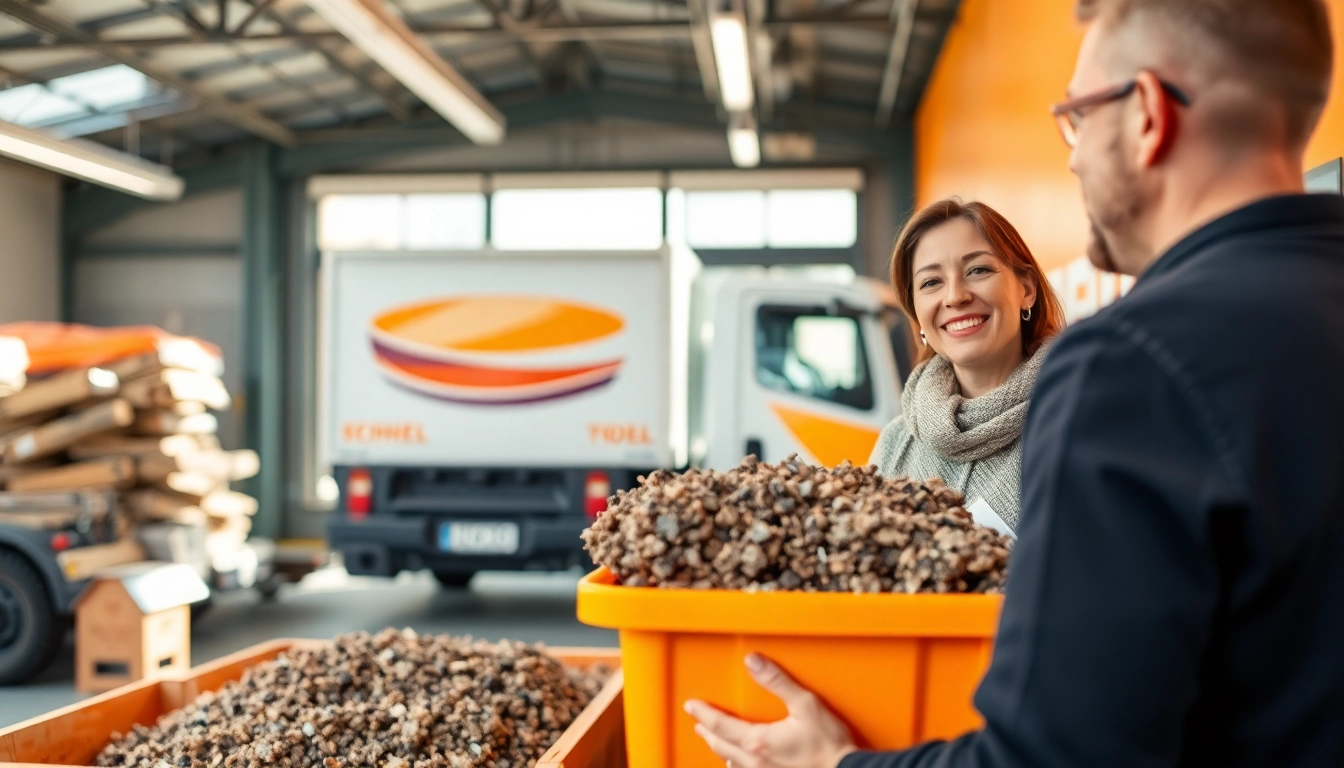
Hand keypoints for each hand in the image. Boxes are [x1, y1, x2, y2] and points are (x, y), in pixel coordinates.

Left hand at [684, 653, 857, 767]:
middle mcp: (755, 762)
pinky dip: (737, 765)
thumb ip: (777, 682)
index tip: (692, 705)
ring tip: (716, 738)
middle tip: (698, 722)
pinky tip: (739, 762)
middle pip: (720, 745)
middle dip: (707, 731)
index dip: (703, 714)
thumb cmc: (828, 744)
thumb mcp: (805, 704)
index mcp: (758, 741)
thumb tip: (753, 661)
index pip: (720, 725)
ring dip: (721, 748)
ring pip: (731, 762)